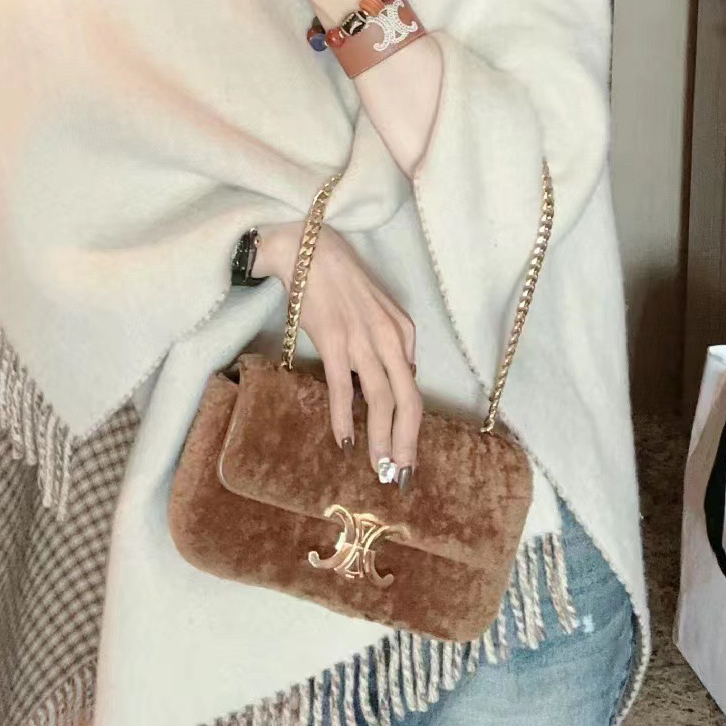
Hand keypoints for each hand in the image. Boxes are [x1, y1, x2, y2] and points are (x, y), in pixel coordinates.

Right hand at [269, 221, 421, 486]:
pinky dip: (344, 417)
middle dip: (406, 443)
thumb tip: (403, 379)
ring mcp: (362, 340)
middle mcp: (389, 338)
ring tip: (380, 469)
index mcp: (404, 332)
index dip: (413, 428)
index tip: (407, 457)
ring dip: (381, 439)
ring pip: (380, 399)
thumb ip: (395, 344)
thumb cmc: (344, 281)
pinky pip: (342, 386)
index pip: (414, 390)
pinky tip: (345, 441)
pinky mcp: (333, 340)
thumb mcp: (382, 310)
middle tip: (401, 477)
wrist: (311, 249)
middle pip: (407, 400)